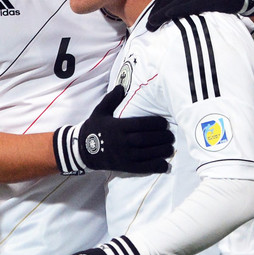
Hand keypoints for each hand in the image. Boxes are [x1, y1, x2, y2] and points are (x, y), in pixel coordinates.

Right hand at [53, 85, 173, 174]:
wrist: (82, 150)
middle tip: (171, 135)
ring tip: (170, 147)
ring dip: (161, 151)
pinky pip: (142, 167)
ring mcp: (123, 155)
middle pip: (146, 139)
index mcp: (117, 126)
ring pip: (146, 153)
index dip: (155, 123)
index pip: (141, 124)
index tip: (164, 122)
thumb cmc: (93, 128)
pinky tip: (165, 164)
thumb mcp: (100, 111)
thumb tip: (121, 86)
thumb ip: (111, 99)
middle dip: (162, 137)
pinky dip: (155, 166)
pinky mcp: (124, 167)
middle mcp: (121, 141)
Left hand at [147, 0, 253, 31]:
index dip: (157, 6)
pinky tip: (163, 20)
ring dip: (159, 16)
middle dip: (155, 13)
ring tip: (151, 27)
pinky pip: (181, 8)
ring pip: (171, 4)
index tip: (150, 17)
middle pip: (166, 0)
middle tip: (148, 25)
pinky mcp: (201, 0)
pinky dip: (170, 14)